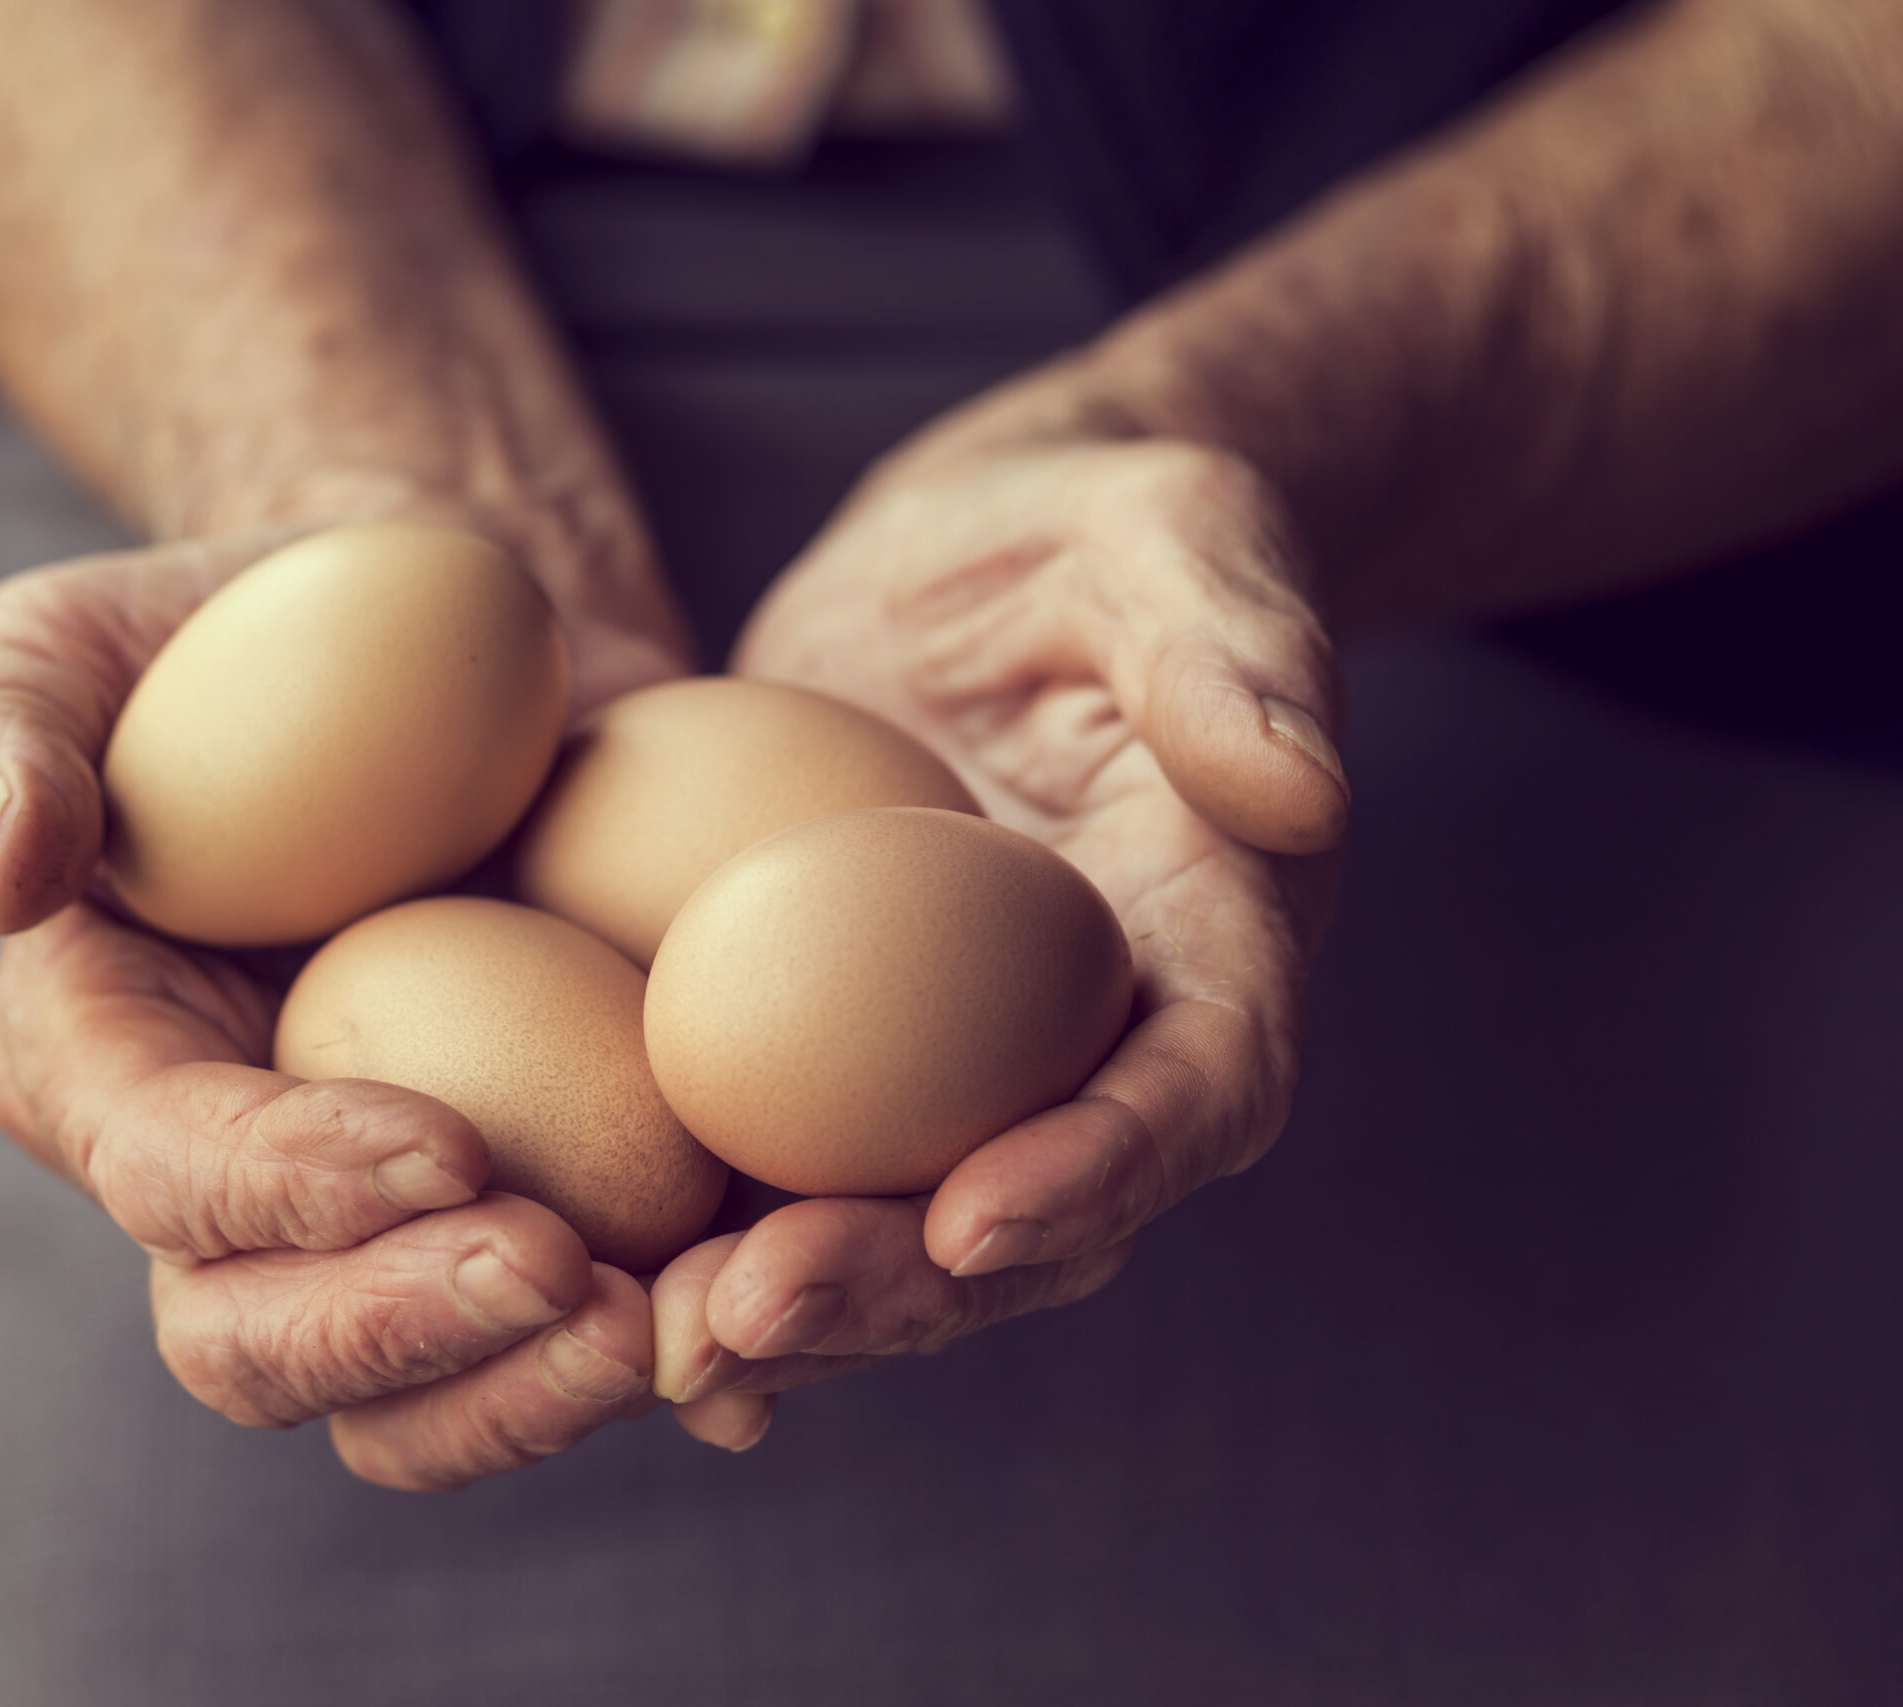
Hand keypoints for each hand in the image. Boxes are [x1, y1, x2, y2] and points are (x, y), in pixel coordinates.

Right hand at [0, 528, 685, 1488]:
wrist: (457, 637)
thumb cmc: (245, 626)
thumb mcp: (77, 636)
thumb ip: (2, 730)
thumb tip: (6, 873)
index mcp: (103, 1068)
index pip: (165, 1174)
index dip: (286, 1189)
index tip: (447, 1146)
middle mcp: (227, 1188)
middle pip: (264, 1349)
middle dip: (405, 1338)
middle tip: (566, 1275)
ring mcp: (383, 1222)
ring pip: (419, 1397)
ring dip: (536, 1394)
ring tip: (674, 1327)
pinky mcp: (534, 1201)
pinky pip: (570, 1339)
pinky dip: (663, 1364)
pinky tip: (753, 1346)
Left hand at [655, 429, 1348, 1450]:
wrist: (974, 558)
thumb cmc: (1096, 530)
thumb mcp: (1175, 534)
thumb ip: (1235, 647)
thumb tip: (1300, 788)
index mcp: (1212, 945)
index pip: (1195, 1090)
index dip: (1099, 1170)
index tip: (976, 1216)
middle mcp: (1097, 1046)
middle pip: (1032, 1219)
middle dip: (901, 1290)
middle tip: (750, 1314)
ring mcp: (962, 1070)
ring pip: (899, 1238)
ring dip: (790, 1308)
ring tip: (652, 1342)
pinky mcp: (839, 1059)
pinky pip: (788, 1177)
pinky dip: (709, 1251)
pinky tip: (602, 1303)